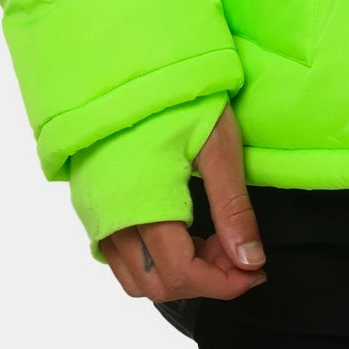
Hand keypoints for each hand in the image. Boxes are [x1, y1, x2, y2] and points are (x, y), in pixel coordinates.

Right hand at [100, 105, 267, 303]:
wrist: (129, 63)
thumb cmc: (179, 98)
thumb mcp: (218, 145)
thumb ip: (233, 208)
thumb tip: (251, 263)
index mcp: (144, 207)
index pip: (183, 275)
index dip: (225, 284)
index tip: (257, 271)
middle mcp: (111, 221)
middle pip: (157, 285)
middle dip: (205, 280)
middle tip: (240, 252)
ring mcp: (96, 216)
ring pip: (134, 278)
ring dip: (178, 275)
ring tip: (214, 241)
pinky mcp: (91, 205)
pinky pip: (118, 258)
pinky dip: (153, 262)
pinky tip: (183, 233)